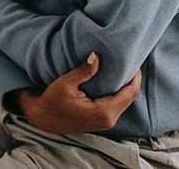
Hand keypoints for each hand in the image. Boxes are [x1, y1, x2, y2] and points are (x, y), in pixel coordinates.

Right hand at [11, 53, 141, 133]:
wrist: (42, 118)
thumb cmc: (52, 101)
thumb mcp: (66, 83)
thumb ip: (84, 71)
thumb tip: (96, 56)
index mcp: (103, 112)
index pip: (130, 93)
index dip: (135, 77)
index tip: (134, 61)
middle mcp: (108, 120)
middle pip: (131, 98)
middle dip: (133, 80)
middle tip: (130, 61)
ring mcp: (106, 123)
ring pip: (125, 102)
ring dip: (127, 87)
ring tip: (123, 68)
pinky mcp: (102, 121)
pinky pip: (118, 106)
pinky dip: (120, 93)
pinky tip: (115, 80)